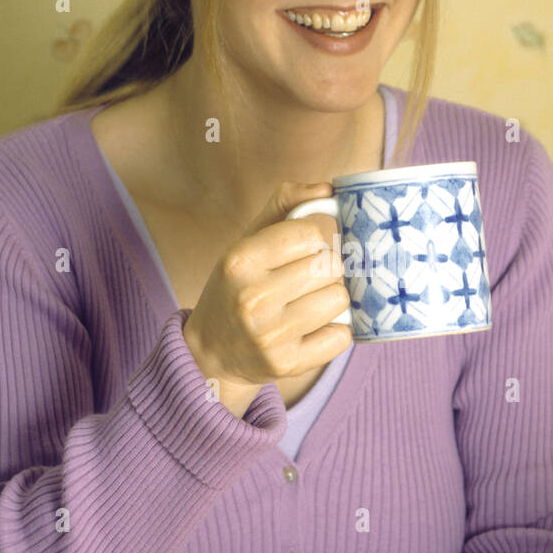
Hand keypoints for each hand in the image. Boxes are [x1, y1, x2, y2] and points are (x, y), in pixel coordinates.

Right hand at [183, 181, 351, 393]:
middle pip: (330, 266)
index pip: (311, 233)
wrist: (212, 353)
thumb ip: (285, 206)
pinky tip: (314, 328)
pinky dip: (336, 331)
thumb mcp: (247, 242)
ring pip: (339, 299)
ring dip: (334, 298)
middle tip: (313, 276)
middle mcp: (252, 297)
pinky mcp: (287, 364)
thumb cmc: (236, 288)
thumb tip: (330, 189)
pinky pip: (340, 337)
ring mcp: (270, 335)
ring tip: (311, 301)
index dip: (321, 236)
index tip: (313, 245)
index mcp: (240, 260)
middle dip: (329, 268)